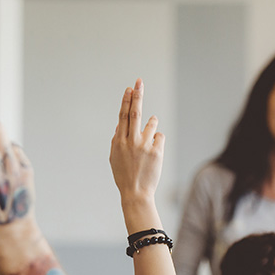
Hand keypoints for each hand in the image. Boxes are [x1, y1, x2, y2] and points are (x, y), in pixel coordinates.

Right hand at [110, 79, 163, 206]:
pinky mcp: (156, 151)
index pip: (123, 116)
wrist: (136, 192)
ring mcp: (144, 145)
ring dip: (152, 124)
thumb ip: (117, 140)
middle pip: (135, 112)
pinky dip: (157, 141)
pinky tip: (153, 152)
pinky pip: (160, 137)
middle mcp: (131, 141)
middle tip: (139, 81)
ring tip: (147, 138)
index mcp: (119, 141)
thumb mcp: (115, 157)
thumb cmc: (124, 175)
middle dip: (137, 95)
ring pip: (152, 123)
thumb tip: (121, 124)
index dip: (126, 101)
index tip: (130, 88)